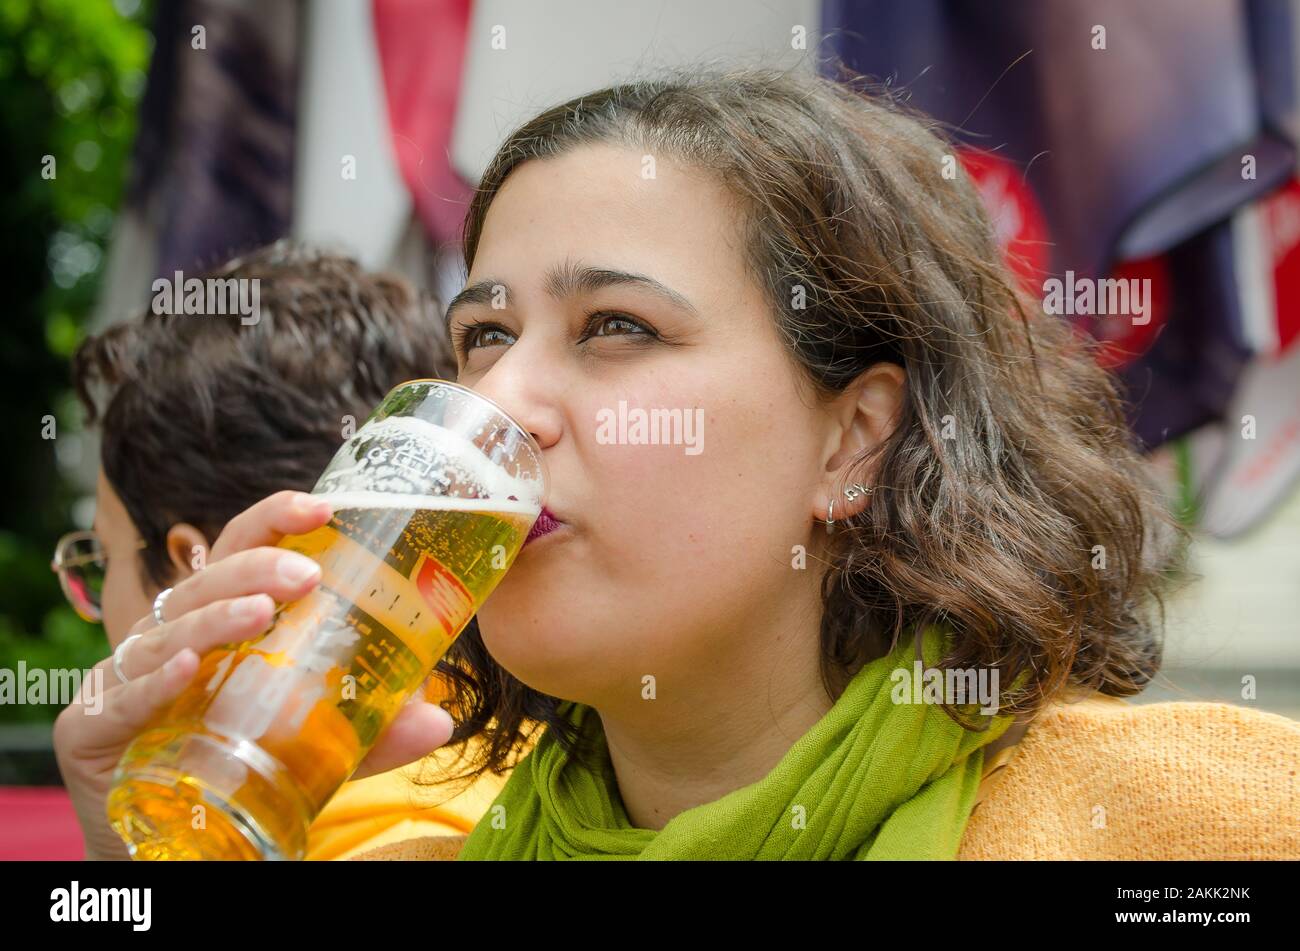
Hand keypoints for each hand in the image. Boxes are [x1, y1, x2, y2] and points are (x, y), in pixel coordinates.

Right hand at [53, 490, 456, 859]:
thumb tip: (440, 719)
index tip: (324, 507)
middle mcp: (170, 638)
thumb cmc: (240, 769)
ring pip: (166, 631)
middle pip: (205, 580)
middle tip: (306, 576)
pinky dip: (155, 682)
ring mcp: (124, 678)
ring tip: (258, 617)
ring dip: (214, 619)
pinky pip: (121, 698)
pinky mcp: (90, 727)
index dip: (275, 520)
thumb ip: (371, 730)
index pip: (242, 550)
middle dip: (254, 568)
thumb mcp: (319, 744)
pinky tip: (186, 670)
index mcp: (220, 622)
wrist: (169, 846)